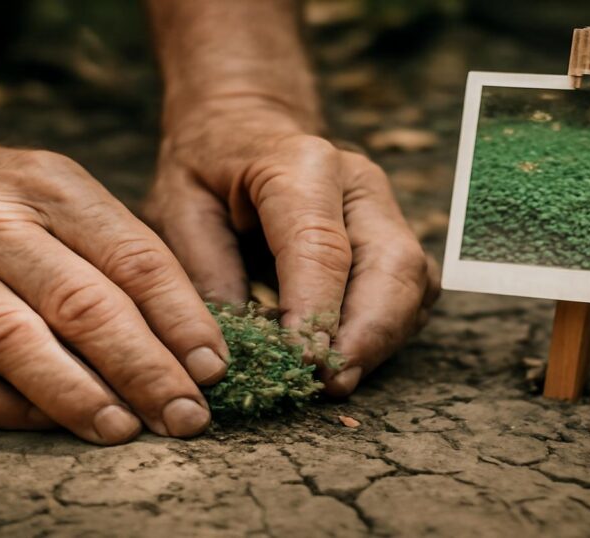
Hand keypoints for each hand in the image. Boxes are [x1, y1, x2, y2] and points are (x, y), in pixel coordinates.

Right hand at [0, 136, 229, 443]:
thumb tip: (184, 335)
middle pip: (82, 304)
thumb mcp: (59, 191)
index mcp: (53, 186)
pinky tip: (43, 422)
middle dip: (144, 369)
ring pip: (13, 338)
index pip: (134, 256)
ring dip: (75, 394)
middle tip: (184, 414)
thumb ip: (115, 249)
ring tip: (121, 429)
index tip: (213, 367)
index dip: (181, 319)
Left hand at [143, 103, 439, 395]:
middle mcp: (357, 183)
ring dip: (383, 338)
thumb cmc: (205, 167)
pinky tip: (353, 357)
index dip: (318, 311)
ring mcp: (384, 208)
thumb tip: (233, 348)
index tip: (303, 364)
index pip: (322, 246)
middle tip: (331, 384)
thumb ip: (205, 270)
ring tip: (338, 381)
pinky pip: (412, 290)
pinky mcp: (392, 236)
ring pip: (412, 281)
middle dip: (369, 333)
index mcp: (301, 166)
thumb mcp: (177, 207)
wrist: (242, 127)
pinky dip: (389, 330)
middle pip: (390, 264)